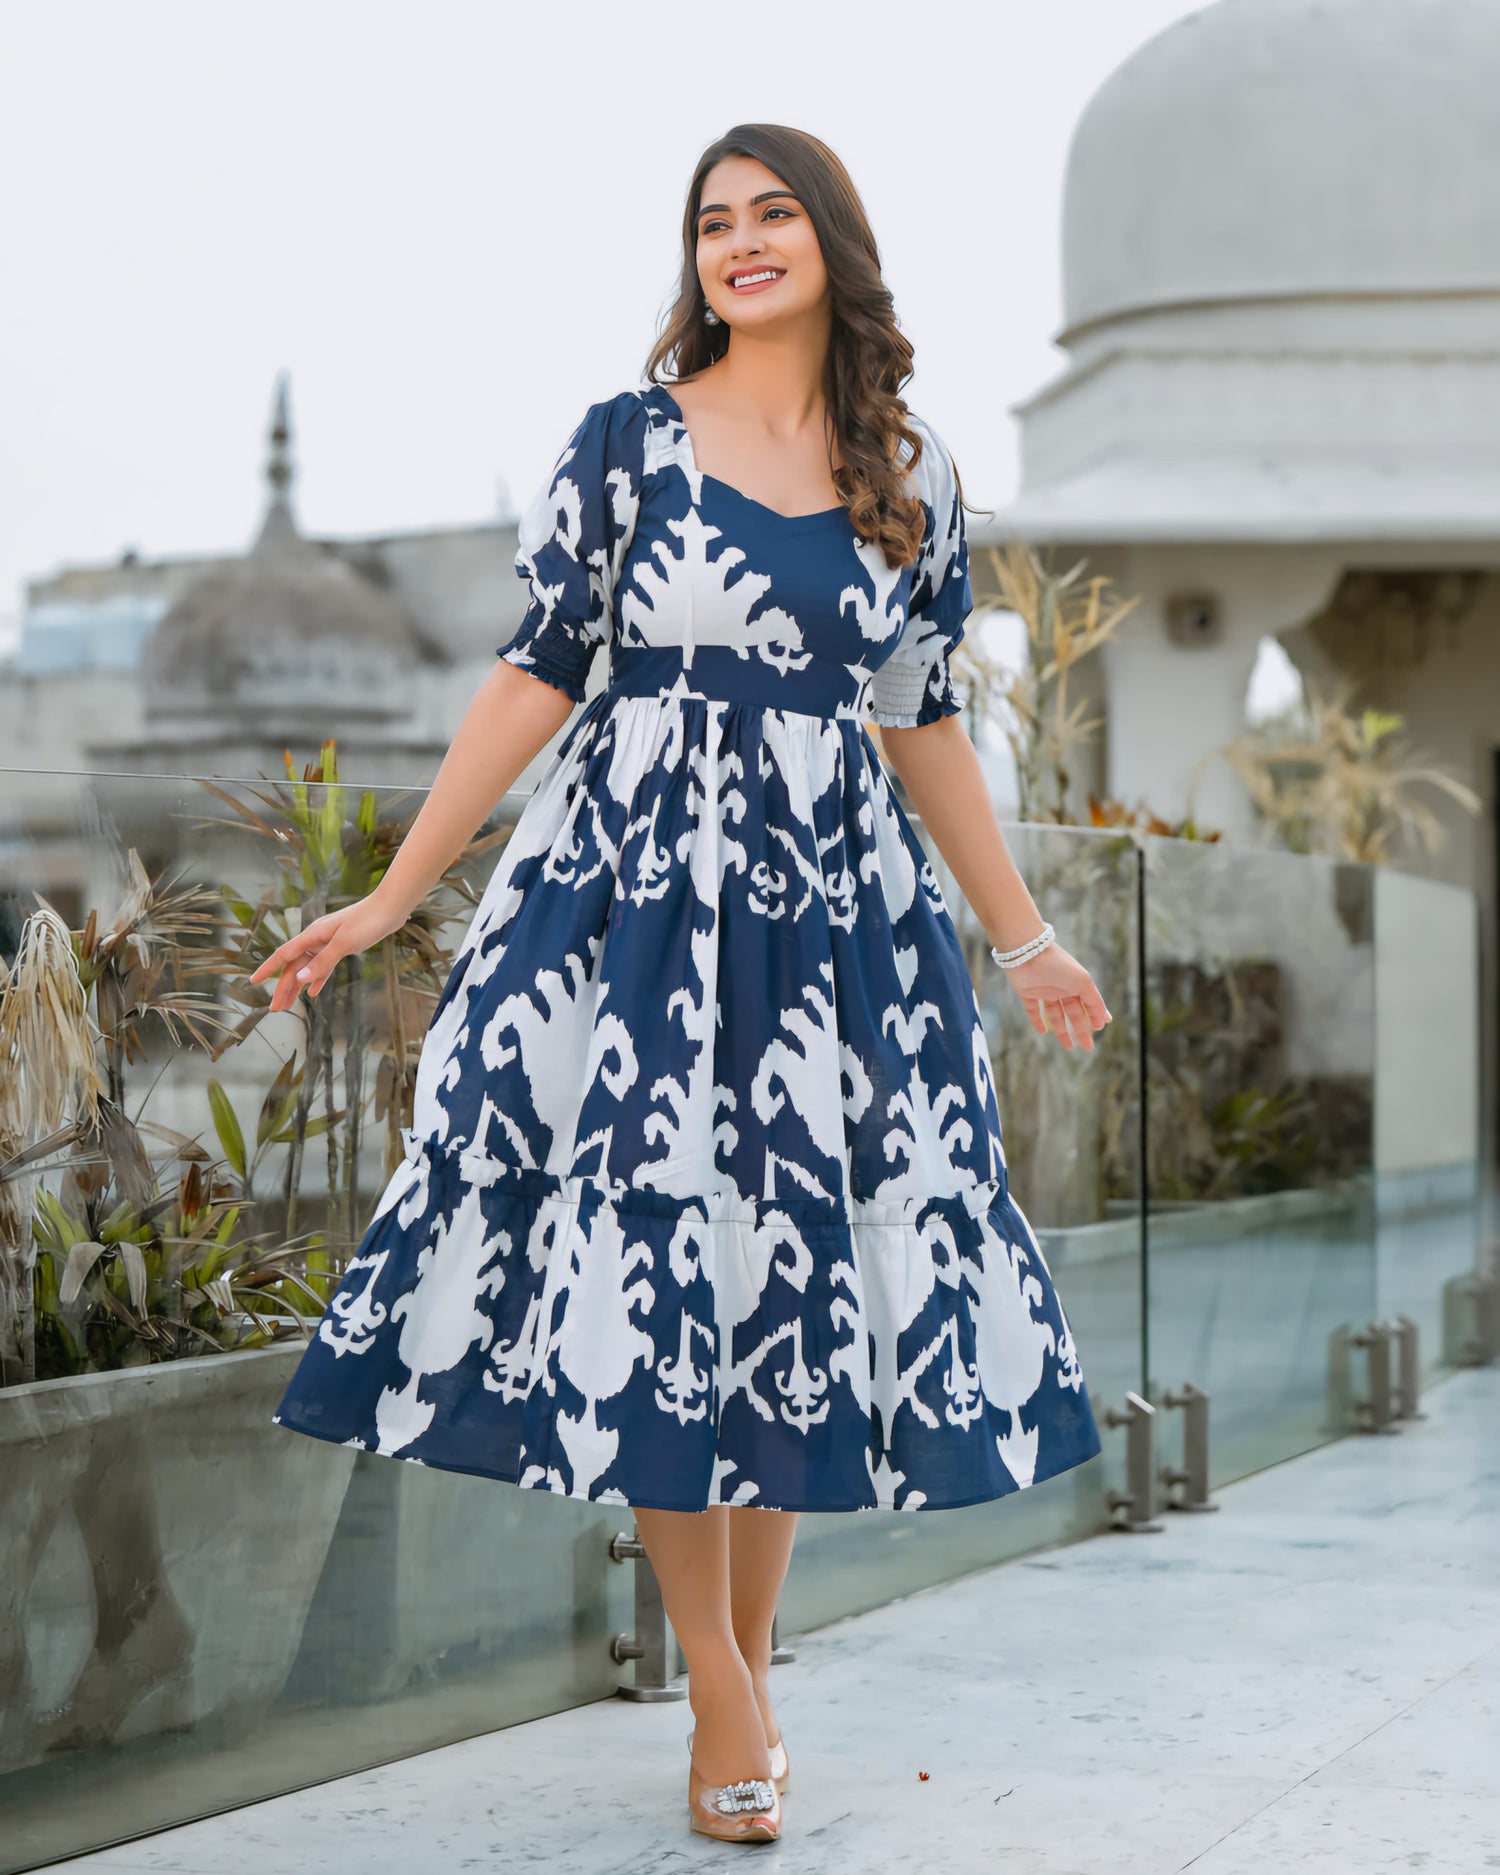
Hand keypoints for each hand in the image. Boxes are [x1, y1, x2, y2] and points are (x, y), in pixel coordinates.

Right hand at [248, 893, 408, 1012]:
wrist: (389, 908)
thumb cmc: (367, 921)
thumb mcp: (344, 944)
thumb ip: (322, 962)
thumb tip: (300, 979)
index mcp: (312, 935)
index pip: (284, 955)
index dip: (268, 969)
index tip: (253, 981)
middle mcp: (316, 939)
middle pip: (294, 966)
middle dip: (283, 987)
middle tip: (275, 1008)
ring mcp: (327, 943)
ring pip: (307, 968)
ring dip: (297, 986)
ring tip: (288, 1004)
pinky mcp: (340, 946)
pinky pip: (322, 966)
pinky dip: (316, 979)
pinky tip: (312, 992)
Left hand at [1001, 940, 1112, 1050]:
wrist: (1027, 952)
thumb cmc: (1059, 965)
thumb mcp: (1083, 983)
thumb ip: (1094, 1001)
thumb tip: (1106, 1020)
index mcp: (1077, 983)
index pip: (1089, 1003)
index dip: (1095, 1015)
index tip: (1100, 1028)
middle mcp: (1062, 987)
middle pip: (1074, 1013)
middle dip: (1082, 1030)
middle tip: (1088, 1047)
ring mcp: (1044, 990)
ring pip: (1055, 1014)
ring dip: (1062, 1030)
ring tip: (1070, 1047)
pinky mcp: (1027, 992)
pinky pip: (1033, 1009)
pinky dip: (1037, 1021)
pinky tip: (1043, 1032)